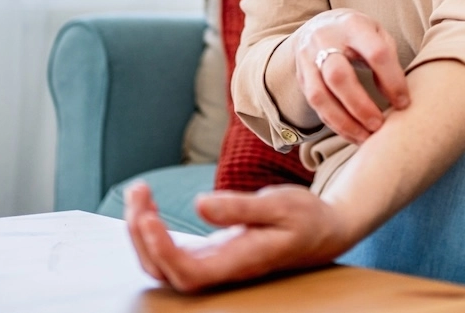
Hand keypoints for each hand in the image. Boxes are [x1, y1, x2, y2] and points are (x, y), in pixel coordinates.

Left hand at [124, 181, 353, 292]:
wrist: (324, 232)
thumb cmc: (306, 218)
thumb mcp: (280, 203)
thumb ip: (240, 207)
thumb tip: (199, 205)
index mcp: (239, 261)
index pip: (188, 272)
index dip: (161, 250)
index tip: (149, 216)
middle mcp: (221, 269)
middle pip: (165, 271)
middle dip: (141, 235)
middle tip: (140, 191)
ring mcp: (214, 263)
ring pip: (162, 264)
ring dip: (141, 232)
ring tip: (140, 193)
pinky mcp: (210, 253)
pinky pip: (170, 252)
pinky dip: (151, 231)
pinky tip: (149, 206)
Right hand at [291, 9, 408, 143]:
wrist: (319, 26)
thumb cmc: (359, 34)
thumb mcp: (377, 34)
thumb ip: (387, 60)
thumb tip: (394, 96)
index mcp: (353, 25)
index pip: (376, 53)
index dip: (392, 80)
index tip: (404, 102)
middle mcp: (325, 40)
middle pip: (338, 76)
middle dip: (360, 105)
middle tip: (379, 125)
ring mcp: (308, 59)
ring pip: (320, 96)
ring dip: (344, 122)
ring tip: (366, 138)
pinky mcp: (301, 78)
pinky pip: (315, 107)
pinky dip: (335, 124)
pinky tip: (353, 134)